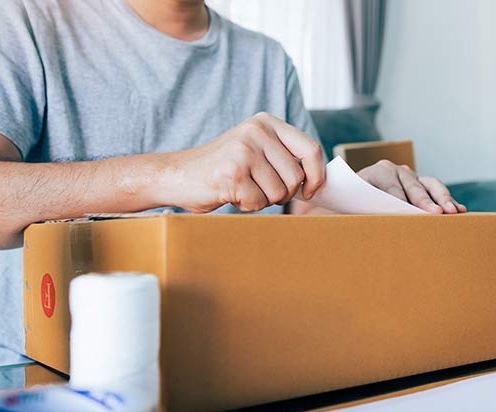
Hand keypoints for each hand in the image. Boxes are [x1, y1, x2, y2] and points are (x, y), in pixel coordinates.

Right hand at [166, 112, 324, 212]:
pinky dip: (247, 206)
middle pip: (297, 176)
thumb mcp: (254, 149)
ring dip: (264, 200)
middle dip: (284, 193)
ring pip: (280, 192)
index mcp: (266, 122)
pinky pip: (259, 202)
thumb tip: (319, 179)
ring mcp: (244, 151)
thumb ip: (283, 155)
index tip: (311, 190)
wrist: (177, 175)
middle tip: (262, 191)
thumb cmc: (220, 168)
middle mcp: (256, 131)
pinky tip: (231, 194)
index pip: (310, 149)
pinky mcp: (233, 173)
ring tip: (243, 189)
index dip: (317, 175)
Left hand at [357, 160, 466, 213]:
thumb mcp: (346, 203)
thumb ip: (350, 207)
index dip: (399, 199)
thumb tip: (351, 216)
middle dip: (425, 201)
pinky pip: (438, 193)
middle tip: (436, 214)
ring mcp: (414, 178)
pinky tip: (461, 212)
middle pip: (414, 186)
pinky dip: (449, 202)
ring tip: (454, 212)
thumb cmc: (350, 203)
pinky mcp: (424, 188)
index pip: (390, 185)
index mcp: (378, 172)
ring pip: (431, 186)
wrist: (354, 196)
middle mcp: (398, 171)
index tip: (406, 211)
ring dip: (443, 199)